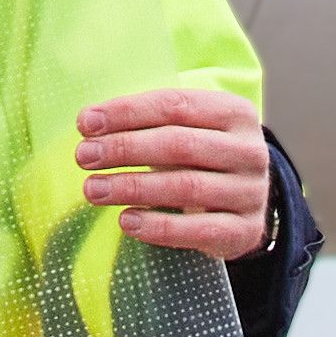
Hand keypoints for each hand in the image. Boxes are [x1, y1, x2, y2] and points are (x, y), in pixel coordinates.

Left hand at [76, 85, 275, 259]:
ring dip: (133, 187)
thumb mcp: (186, 129)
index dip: (127, 112)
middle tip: (84, 156)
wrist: (245, 202)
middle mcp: (250, 150)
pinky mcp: (245, 231)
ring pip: (187, 186)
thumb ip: (145, 122)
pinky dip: (159, 226)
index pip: (175, 105)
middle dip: (125, 149)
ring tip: (94, 189)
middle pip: (179, 145)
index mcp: (235, 112)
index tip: (85, 123)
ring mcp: (252, 192)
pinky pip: (199, 230)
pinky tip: (126, 221)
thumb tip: (89, 123)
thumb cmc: (201, 156)